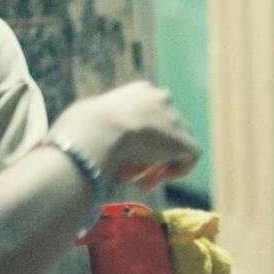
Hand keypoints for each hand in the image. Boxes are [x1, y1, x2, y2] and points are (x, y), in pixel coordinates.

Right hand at [49, 80, 199, 186]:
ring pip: (175, 145)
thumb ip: (101, 128)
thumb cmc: (82, 128)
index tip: (126, 156)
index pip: (148, 116)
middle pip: (163, 131)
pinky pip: (190, 156)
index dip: (140, 140)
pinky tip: (156, 179)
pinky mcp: (183, 139)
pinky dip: (177, 171)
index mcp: (139, 91)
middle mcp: (160, 99)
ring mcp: (174, 118)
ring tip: (142, 182)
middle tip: (136, 176)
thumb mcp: (88, 121)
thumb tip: (86, 140)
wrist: (97, 131)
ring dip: (159, 165)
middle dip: (150, 154)